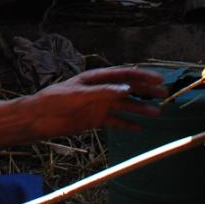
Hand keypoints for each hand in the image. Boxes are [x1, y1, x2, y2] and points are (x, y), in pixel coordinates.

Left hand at [0, 67, 167, 147]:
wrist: (39, 118)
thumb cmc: (55, 100)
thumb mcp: (79, 94)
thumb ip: (103, 92)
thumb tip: (127, 90)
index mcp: (97, 78)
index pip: (125, 74)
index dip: (143, 76)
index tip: (159, 80)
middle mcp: (101, 90)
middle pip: (129, 89)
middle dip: (147, 92)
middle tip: (165, 95)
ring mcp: (99, 105)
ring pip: (125, 107)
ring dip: (142, 109)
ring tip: (158, 114)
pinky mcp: (95, 120)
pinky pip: (116, 122)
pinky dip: (128, 125)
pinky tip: (140, 129)